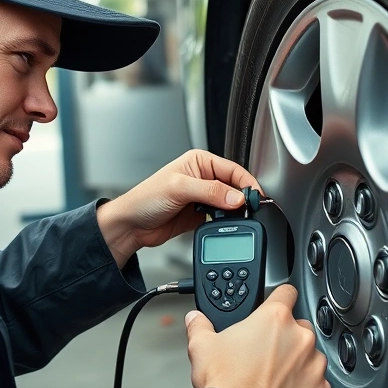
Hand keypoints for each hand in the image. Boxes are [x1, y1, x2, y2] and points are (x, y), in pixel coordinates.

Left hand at [96, 149, 261, 266]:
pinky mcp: (201, 215)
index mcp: (199, 161)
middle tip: (251, 210)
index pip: (232, 169)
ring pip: (230, 203)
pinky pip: (222, 218)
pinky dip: (227, 222)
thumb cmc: (145, 199)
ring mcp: (203, 197)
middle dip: (243, 198)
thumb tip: (236, 197)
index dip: (246, 183)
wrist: (131, 226)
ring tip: (238, 218)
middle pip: (235, 186)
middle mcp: (203, 177)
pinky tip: (225, 226)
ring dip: (236, 212)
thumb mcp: (179, 189)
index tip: (256, 197)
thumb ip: (210, 191)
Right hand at [183, 285, 330, 387]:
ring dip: (297, 363)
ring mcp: (313, 366)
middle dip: (285, 337)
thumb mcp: (202, 346)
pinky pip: (317, 384)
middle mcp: (300, 338)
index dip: (279, 298)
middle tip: (265, 353)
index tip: (276, 305)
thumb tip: (196, 319)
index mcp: (274, 319)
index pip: (286, 292)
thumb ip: (200, 326)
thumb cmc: (225, 385)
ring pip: (311, 356)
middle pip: (299, 327)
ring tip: (273, 378)